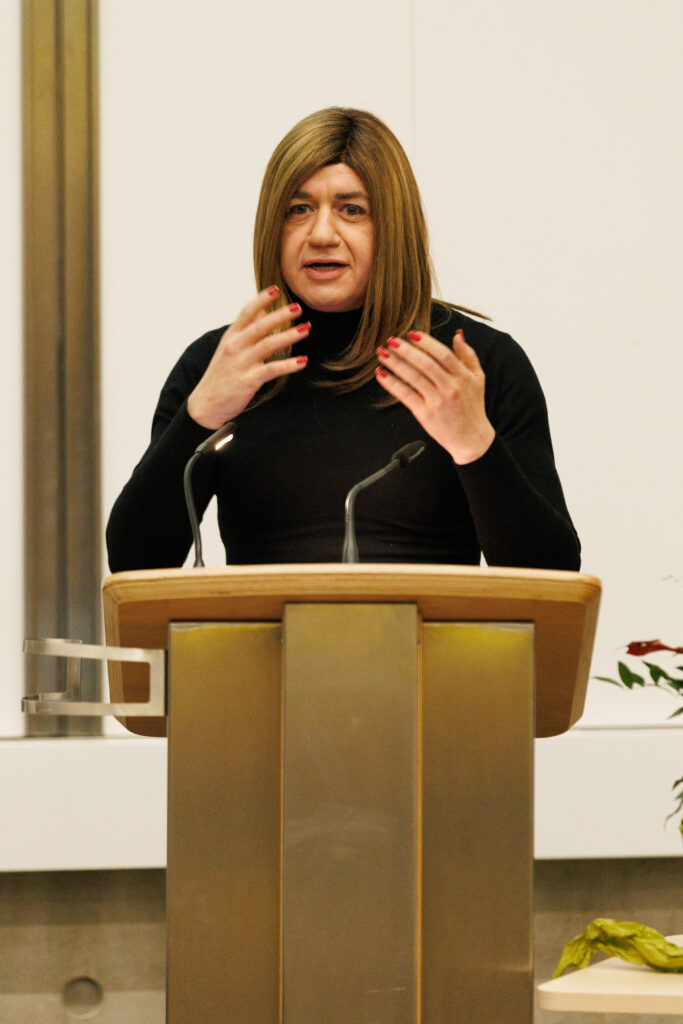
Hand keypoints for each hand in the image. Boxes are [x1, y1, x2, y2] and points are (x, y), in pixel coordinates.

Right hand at [187, 287, 309, 428]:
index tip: (275, 289)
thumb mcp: (229, 347)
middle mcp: (235, 346)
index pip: (246, 312)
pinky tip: (303, 361)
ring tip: (306, 329)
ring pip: (268, 345)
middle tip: (298, 307)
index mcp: (231, 336)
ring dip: (289, 336)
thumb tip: (263, 311)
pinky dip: (289, 365)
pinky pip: (272, 369)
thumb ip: (247, 330)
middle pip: (260, 326)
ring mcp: (241, 363)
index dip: (261, 300)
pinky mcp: (249, 380)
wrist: (206, 404)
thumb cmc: (221, 375)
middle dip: (280, 315)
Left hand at [375, 328, 494, 463]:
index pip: (443, 355)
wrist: (471, 439)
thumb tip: (457, 335)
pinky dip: (392, 384)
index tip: (412, 334)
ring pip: (414, 378)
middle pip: (426, 364)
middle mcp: (450, 388)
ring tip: (382, 353)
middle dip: (407, 350)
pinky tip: (382, 374)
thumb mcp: (478, 378)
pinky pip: (406, 395)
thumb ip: (468, 356)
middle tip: (391, 340)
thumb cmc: (473, 407)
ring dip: (395, 364)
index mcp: (463, 377)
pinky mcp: (425, 414)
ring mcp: (437, 401)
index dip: (427, 343)